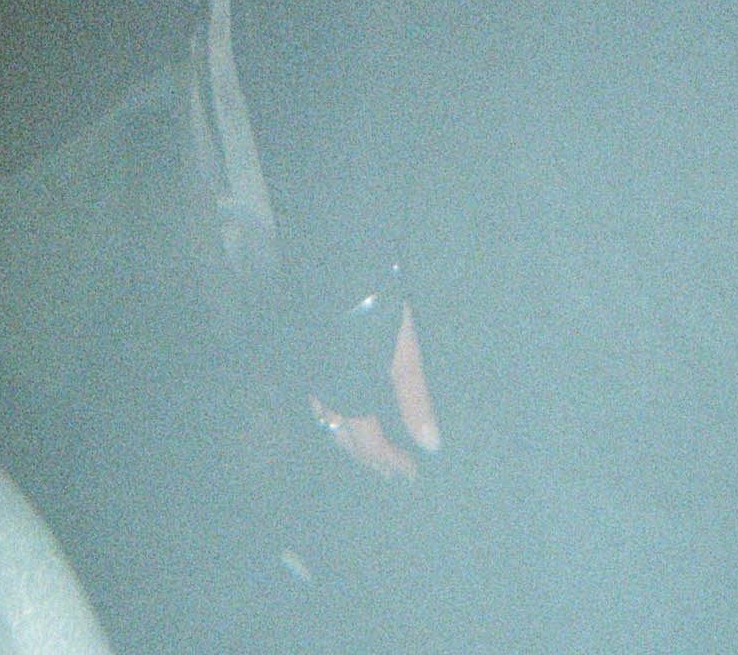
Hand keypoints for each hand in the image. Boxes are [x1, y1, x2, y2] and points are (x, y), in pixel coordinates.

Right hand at [311, 302, 441, 480]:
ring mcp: (309, 374)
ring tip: (373, 449)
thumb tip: (431, 445)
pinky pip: (318, 402)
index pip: (369, 444)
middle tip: (391, 471)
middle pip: (343, 439)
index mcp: (346, 396)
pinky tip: (348, 412)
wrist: (340, 263)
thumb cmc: (379, 308)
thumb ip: (414, 400)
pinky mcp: (306, 356)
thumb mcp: (404, 353)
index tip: (411, 474)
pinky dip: (336, 417)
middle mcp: (321, 393)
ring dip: (349, 440)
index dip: (390, 462)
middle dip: (368, 457)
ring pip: (326, 422)